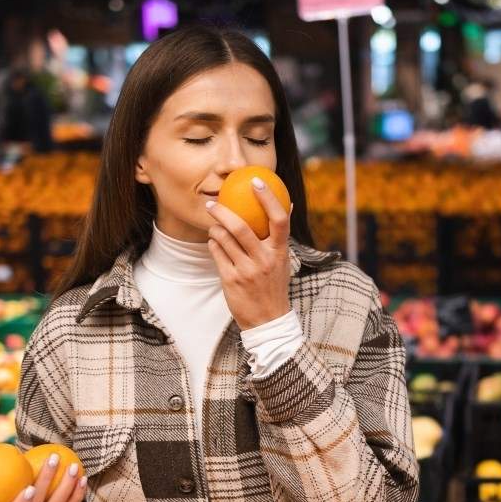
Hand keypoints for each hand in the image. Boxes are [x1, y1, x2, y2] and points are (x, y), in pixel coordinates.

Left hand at [205, 177, 292, 330]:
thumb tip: (288, 203)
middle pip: (241, 227)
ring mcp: (247, 270)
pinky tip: (214, 242)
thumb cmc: (274, 285)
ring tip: (214, 226)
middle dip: (222, 211)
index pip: (279, 219)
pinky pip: (216, 252)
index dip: (268, 198)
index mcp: (280, 251)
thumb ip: (281, 234)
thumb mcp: (283, 260)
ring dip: (215, 228)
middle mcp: (265, 259)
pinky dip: (213, 243)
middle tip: (211, 203)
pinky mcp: (231, 280)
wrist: (268, 320)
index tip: (256, 181)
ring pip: (224, 238)